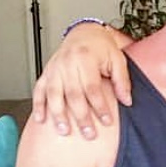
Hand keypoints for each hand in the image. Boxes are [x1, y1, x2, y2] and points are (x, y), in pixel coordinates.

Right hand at [32, 23, 132, 138]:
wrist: (84, 33)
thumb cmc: (101, 48)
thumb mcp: (117, 59)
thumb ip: (122, 81)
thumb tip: (127, 101)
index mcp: (85, 58)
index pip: (92, 88)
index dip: (99, 106)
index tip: (106, 121)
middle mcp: (67, 63)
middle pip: (73, 94)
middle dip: (80, 116)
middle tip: (88, 133)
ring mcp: (54, 68)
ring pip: (53, 94)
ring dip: (58, 114)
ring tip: (63, 130)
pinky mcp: (47, 72)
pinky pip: (39, 90)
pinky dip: (38, 105)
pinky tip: (41, 119)